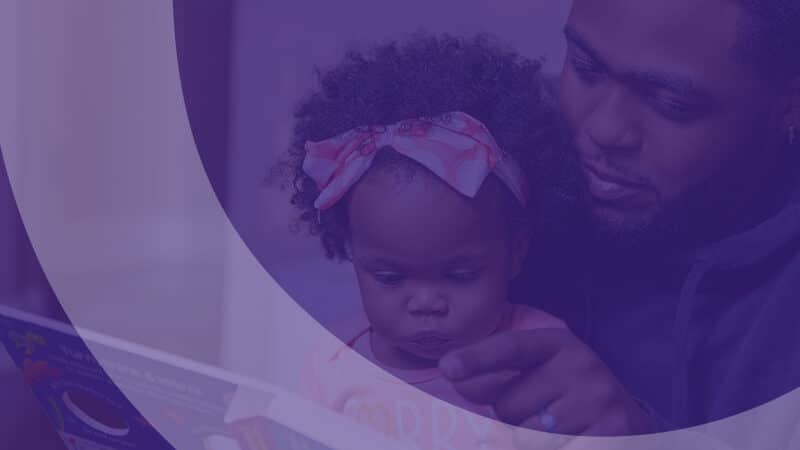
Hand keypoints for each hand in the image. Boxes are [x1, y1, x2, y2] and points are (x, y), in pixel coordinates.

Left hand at [439, 328, 655, 436]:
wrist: (630, 421)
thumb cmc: (568, 396)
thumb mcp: (538, 374)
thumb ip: (496, 378)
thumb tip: (456, 380)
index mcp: (557, 343)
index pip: (510, 349)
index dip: (477, 358)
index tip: (446, 367)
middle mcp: (581, 365)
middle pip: (508, 406)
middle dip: (512, 418)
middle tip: (543, 414)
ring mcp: (598, 400)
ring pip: (526, 438)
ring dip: (529, 443)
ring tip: (557, 432)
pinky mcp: (613, 433)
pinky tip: (570, 443)